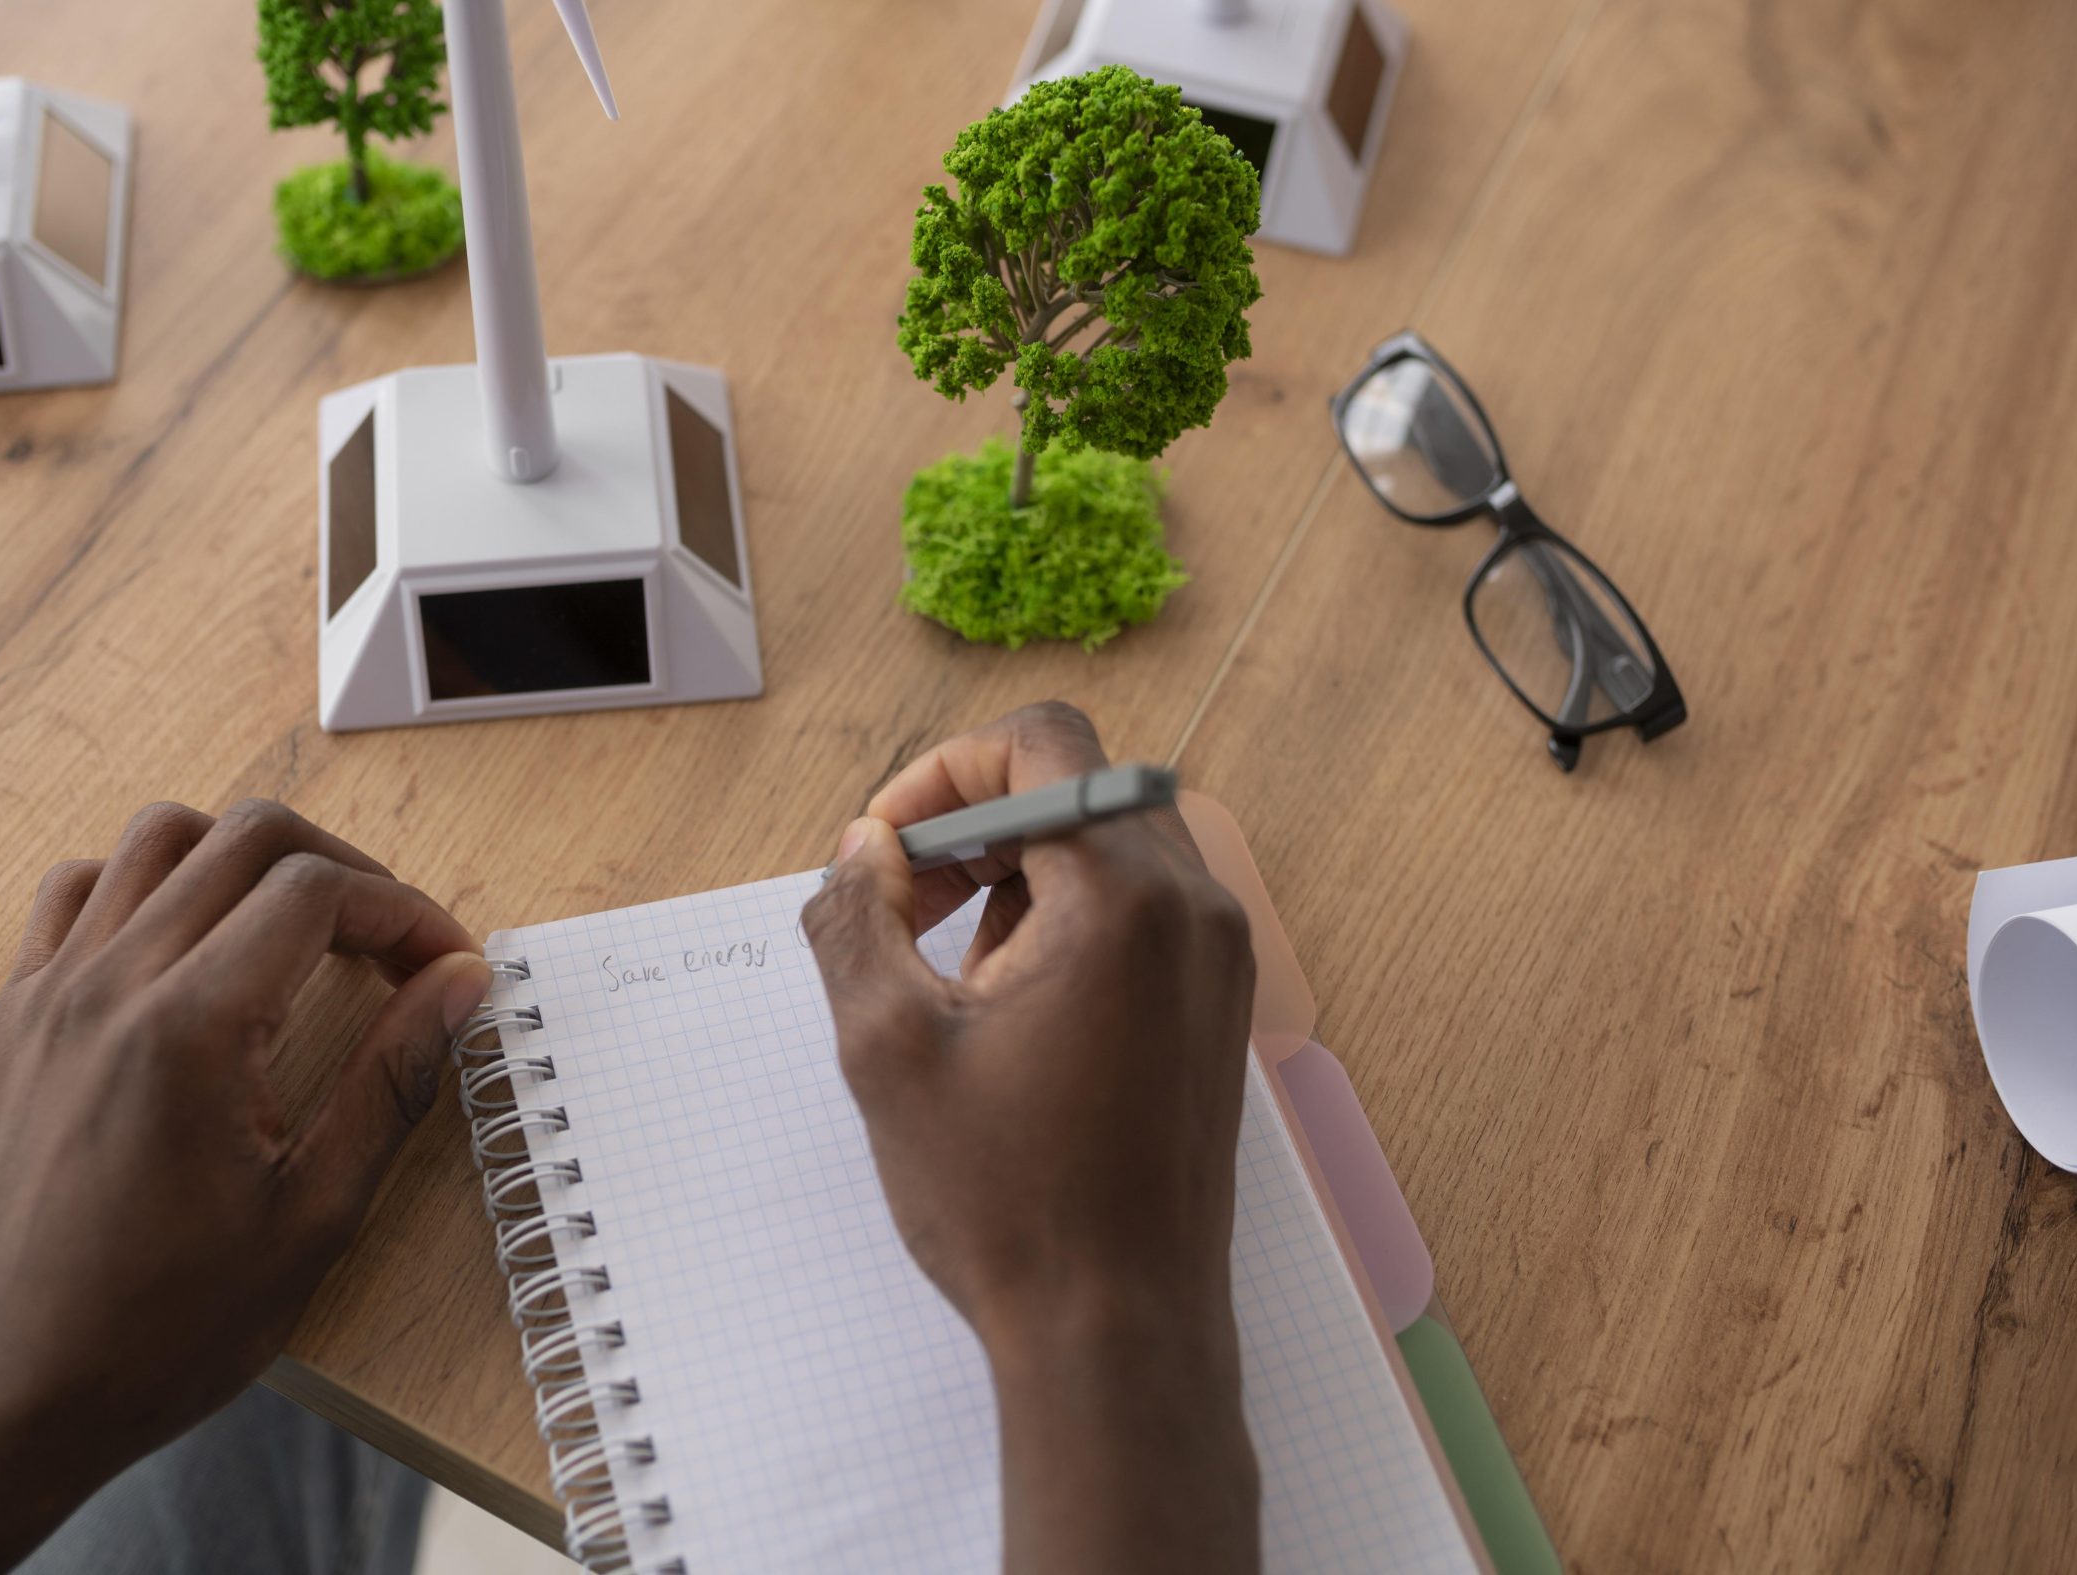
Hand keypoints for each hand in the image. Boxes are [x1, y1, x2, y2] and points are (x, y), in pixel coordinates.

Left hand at [0, 800, 494, 1574]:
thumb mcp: (314, 1214)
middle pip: (246, 835)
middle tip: (389, 943)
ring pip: (159, 837)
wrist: (15, 1392)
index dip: (404, 913)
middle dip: (341, 871)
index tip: (443, 968)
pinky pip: (78, 891)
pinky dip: (148, 886)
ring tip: (297, 934)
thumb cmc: (164, 1327)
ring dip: (246, 860)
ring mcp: (50, 993)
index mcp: (188, 1028)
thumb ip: (393, 1078)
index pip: (316, 893)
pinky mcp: (15, 1017)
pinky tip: (191, 950)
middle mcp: (109, 985)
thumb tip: (458, 983)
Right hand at [801, 702, 1260, 1574]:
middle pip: (1078, 788)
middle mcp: (1195, 910)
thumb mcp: (888, 1048)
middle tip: (903, 908)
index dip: (945, 772)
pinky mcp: (1219, 1009)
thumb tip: (860, 853)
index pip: (1042, 743)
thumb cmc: (1009, 1202)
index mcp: (1125, 898)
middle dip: (975, 829)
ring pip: (1109, 849)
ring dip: (1019, 879)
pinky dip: (1067, 925)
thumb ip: (855, 920)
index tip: (887, 849)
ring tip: (957, 983)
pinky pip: (1140, 913)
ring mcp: (1220, 961)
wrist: (1118, 1332)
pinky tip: (1011, 1016)